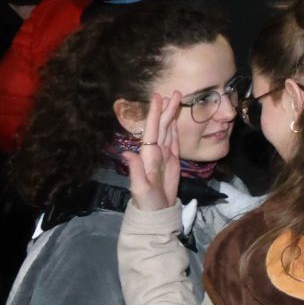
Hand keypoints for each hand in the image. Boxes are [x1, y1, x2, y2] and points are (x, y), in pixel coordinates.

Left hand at [124, 92, 181, 212]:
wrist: (157, 212)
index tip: (158, 98)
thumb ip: (135, 170)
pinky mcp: (172, 161)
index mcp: (148, 156)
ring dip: (171, 115)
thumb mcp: (140, 188)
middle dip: (167, 109)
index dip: (154, 114)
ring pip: (168, 130)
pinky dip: (175, 128)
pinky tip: (176, 120)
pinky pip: (174, 140)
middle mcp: (154, 152)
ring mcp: (163, 155)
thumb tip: (127, 152)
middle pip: (161, 126)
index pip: (151, 130)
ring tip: (176, 100)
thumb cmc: (148, 202)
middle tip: (176, 92)